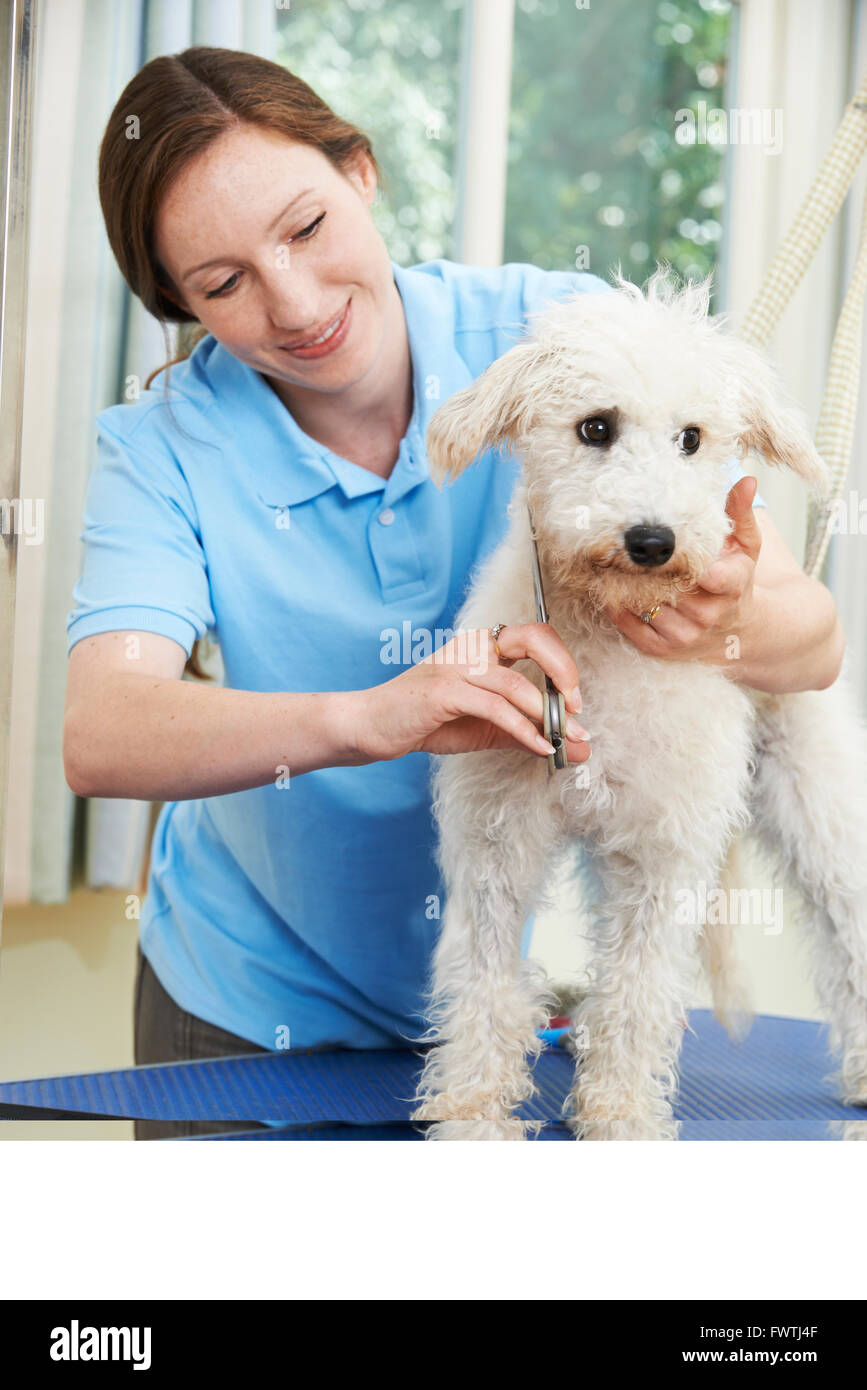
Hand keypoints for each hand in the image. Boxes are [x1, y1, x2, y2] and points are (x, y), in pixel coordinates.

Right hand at [352, 624, 590, 761]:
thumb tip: (578, 747)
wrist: (370, 727)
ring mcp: (455, 666)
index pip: (535, 635)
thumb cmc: (426, 722)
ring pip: (514, 682)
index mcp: (482, 647)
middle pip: (532, 638)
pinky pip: (494, 708)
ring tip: (566, 739)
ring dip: (546, 713)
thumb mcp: (487, 728)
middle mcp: (471, 647)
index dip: (562, 662)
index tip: (575, 699)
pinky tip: (540, 746)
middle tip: (577, 707)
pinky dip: (523, 729)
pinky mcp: (442, 692)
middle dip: (563, 671)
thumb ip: (530, 732)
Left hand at [603, 476, 762, 661]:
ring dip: (623, 582)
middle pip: (666, 585)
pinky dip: (613, 603)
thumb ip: (740, 514)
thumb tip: (746, 480)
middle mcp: (707, 616)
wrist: (738, 632)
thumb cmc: (737, 580)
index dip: (685, 560)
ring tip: (608, 559)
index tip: (667, 545)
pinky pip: (627, 624)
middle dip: (644, 565)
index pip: (710, 575)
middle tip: (618, 541)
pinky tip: (606, 583)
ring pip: (643, 603)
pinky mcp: (660, 649)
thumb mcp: (746, 546)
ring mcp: (683, 636)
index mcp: (729, 586)